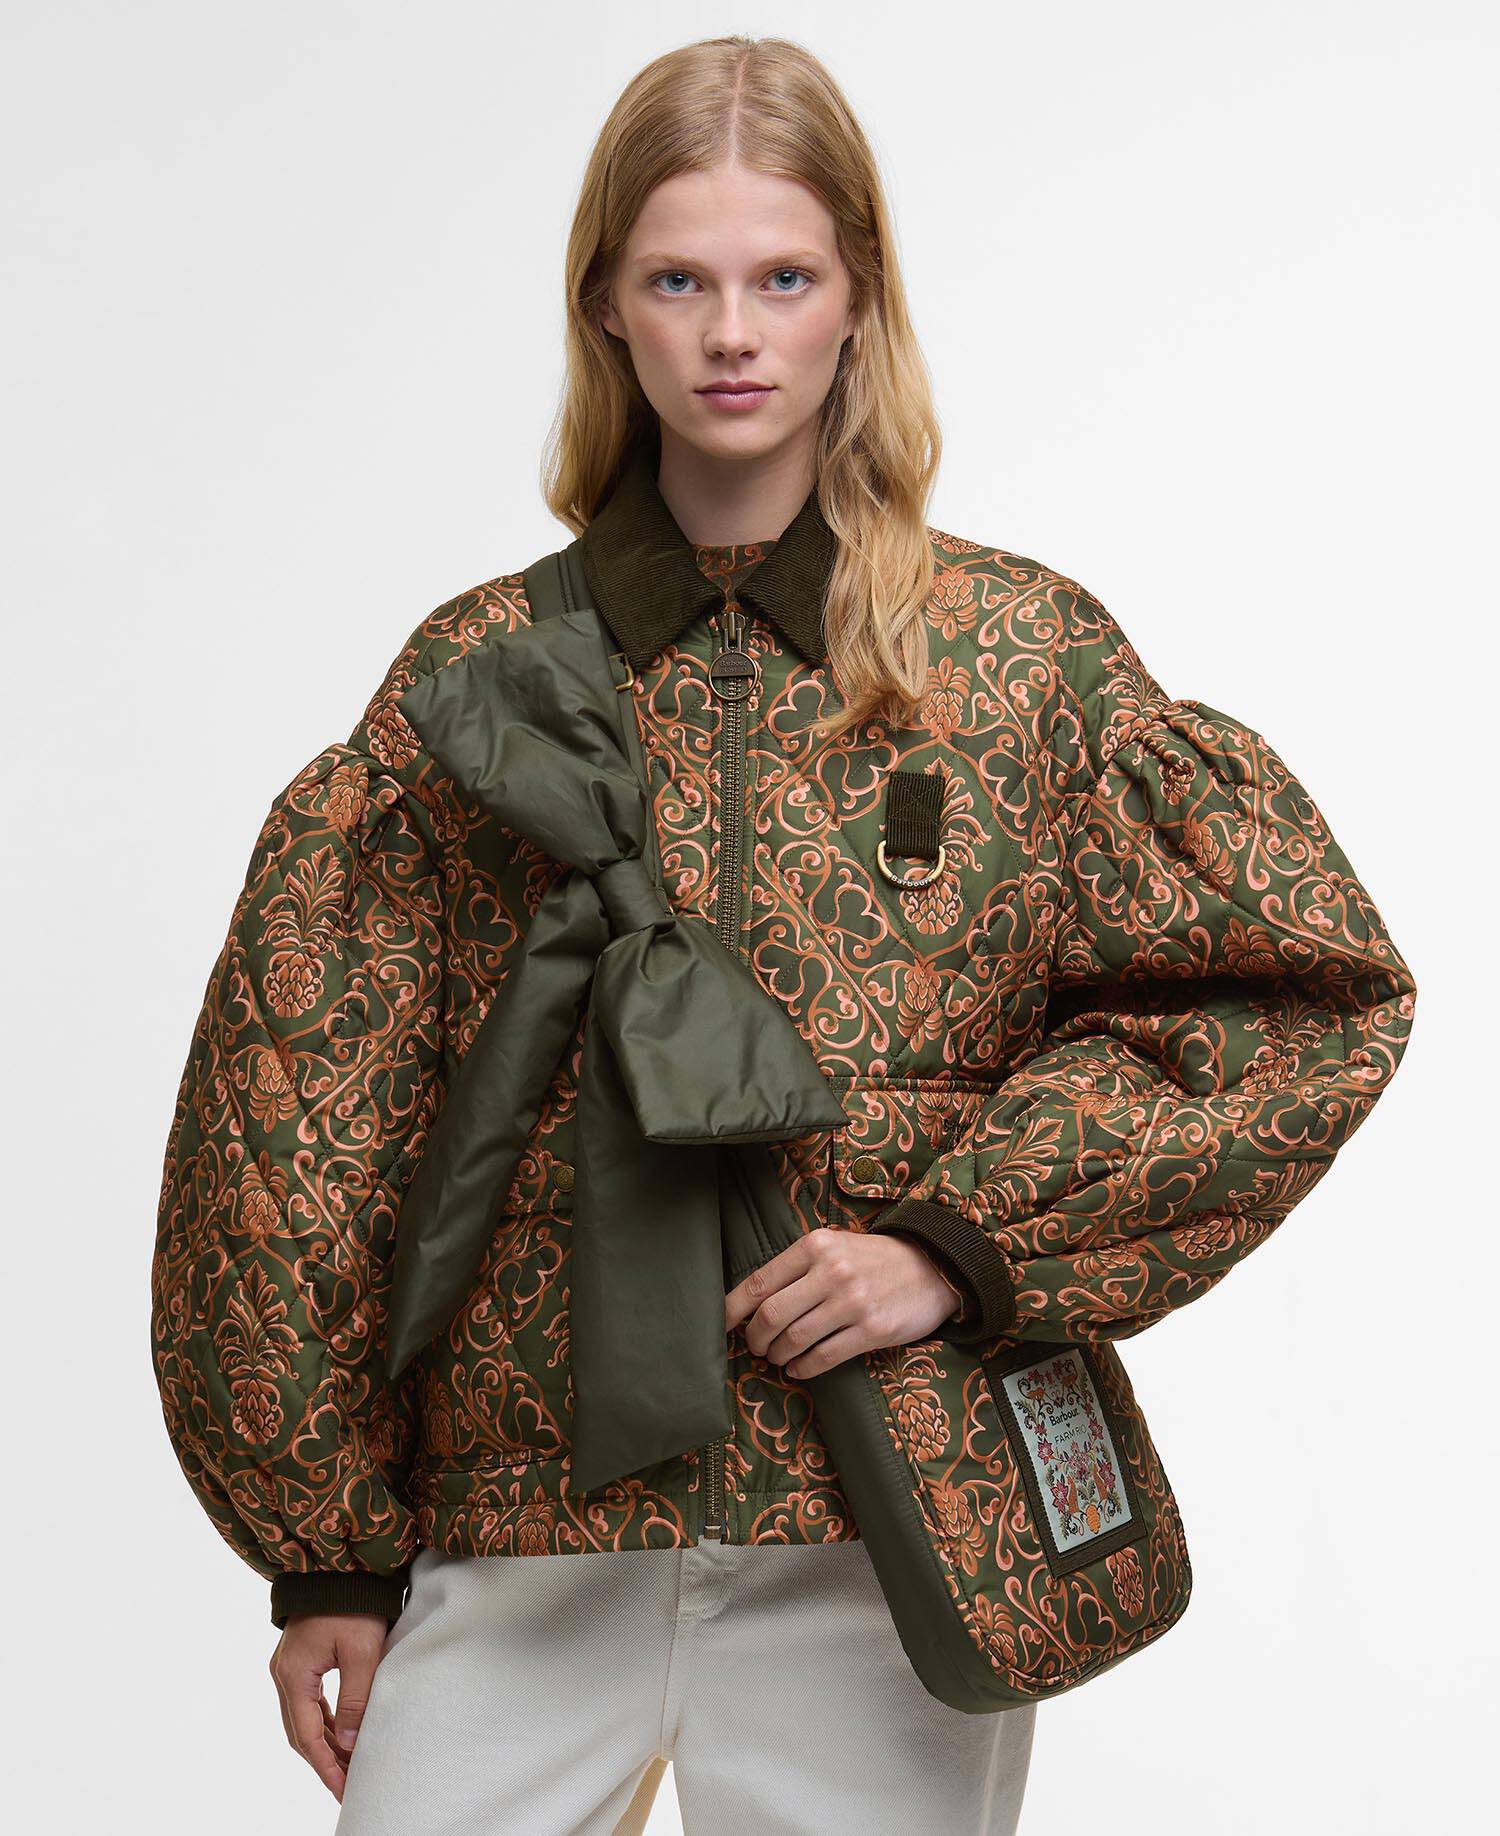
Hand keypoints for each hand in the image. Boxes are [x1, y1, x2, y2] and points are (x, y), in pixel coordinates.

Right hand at [269, 1612, 387, 1800]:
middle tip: (347, 1784)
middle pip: (301, 1731)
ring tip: (348, 1764)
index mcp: (294, 1675)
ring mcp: (288, 1665)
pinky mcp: (300, 1657)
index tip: (343, 1789)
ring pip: (303, 1717)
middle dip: (324, 1760)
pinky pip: (308, 1700)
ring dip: (325, 1741)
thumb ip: (355, 1700)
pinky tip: (340, 1732)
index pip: (307, 1736)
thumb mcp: (361, 1653)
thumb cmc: (353, 1603)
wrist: (341, 1565)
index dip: (326, 1766)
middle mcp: (283, 1673)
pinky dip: (324, 1720)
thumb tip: (351, 1744)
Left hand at [724, 1228, 962, 1379]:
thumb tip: (751, 1304)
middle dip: (754, 1338)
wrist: (931, 1268)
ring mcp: (852, 1302)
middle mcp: (832, 1271)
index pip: (759, 1283)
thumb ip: (796, 1269)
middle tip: (754, 1347)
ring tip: (778, 1357)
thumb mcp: (834, 1247)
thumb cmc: (872, 1260)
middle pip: (771, 1316)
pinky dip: (803, 1368)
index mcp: (816, 1246)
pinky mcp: (872, 1330)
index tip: (720, 1327)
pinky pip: (823, 1358)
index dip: (732, 1310)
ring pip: (794, 1340)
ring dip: (778, 1355)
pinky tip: (799, 1368)